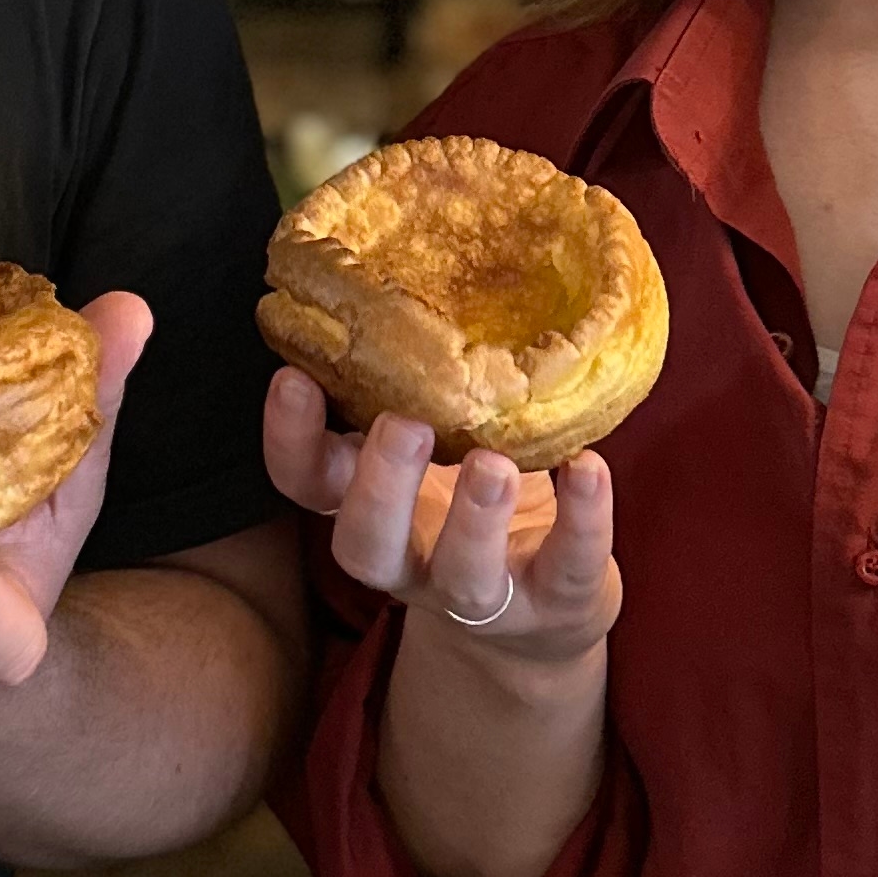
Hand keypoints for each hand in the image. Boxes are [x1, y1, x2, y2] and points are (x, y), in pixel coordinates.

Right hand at [261, 368, 619, 675]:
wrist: (545, 608)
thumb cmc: (472, 496)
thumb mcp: (434, 445)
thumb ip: (414, 389)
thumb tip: (407, 268)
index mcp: (371, 508)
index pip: (306, 484)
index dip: (289, 440)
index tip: (294, 376)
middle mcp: (412, 560)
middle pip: (367, 546)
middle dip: (380, 489)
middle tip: (404, 425)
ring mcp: (482, 593)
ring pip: (463, 576)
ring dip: (474, 519)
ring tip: (493, 462)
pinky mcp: (555, 600)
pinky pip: (567, 568)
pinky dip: (582, 520)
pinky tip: (588, 466)